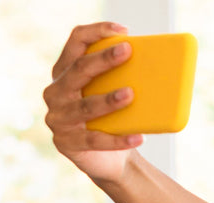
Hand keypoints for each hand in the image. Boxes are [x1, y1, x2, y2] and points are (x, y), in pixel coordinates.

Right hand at [42, 22, 144, 183]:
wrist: (110, 160)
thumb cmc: (113, 119)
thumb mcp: (114, 94)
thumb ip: (122, 77)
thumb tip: (157, 64)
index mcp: (65, 72)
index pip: (76, 42)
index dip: (96, 32)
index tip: (123, 32)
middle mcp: (56, 92)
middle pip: (78, 70)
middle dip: (103, 60)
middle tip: (127, 52)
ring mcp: (58, 119)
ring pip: (84, 107)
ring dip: (108, 100)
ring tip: (130, 94)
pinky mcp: (68, 143)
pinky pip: (95, 140)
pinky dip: (118, 139)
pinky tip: (138, 137)